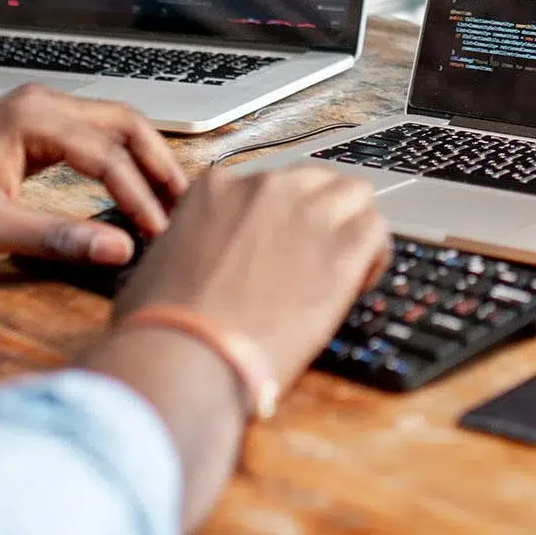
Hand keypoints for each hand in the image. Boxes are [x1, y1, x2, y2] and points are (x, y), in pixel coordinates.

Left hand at [0, 84, 187, 263]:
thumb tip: (117, 251)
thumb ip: (56, 237)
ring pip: (114, 125)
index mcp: (33, 118)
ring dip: (145, 158)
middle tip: (184, 206)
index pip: (107, 155)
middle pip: (125, 123)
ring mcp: (39, 109)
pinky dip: (122, 157)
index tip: (158, 234)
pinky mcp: (36, 125)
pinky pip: (94, 134)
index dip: (139, 197)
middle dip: (159, 165)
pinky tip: (134, 186)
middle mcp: (42, 103)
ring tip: (170, 199)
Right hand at [106, 164, 390, 388]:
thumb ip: (193, 249)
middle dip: (317, 215)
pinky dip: (372, 255)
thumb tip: (203, 269)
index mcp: (216, 188)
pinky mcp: (341, 247)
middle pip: (313, 182)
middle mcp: (264, 187)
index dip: (275, 221)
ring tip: (344, 269)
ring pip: (353, 195)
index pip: (264, 187)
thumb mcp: (162, 266)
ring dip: (351, 225)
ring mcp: (306, 211)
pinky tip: (356, 284)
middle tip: (313, 258)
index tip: (275, 251)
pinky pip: (376, 231)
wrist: (184, 352)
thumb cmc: (160, 325)